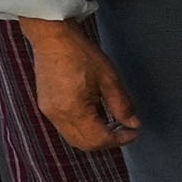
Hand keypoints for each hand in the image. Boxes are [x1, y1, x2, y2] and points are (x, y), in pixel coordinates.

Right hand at [17, 18, 139, 150]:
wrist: (52, 37)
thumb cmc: (79, 53)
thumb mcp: (109, 78)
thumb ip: (122, 105)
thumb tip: (133, 123)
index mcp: (73, 110)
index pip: (99, 140)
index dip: (120, 140)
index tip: (134, 132)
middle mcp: (58, 116)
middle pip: (85, 144)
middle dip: (107, 142)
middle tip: (125, 131)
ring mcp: (49, 112)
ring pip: (74, 138)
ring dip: (95, 137)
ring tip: (113, 124)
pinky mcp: (46, 106)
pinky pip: (66, 127)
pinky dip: (83, 129)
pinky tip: (96, 116)